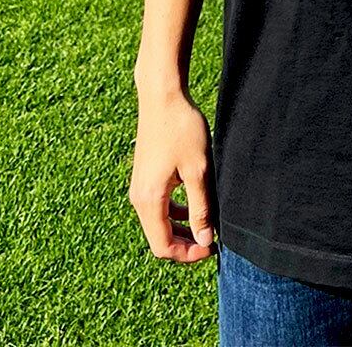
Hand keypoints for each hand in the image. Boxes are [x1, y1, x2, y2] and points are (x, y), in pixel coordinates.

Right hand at [129, 88, 216, 262]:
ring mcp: (140, 186)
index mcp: (149, 200)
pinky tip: (195, 203)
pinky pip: (158, 206)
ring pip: (159, 222)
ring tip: (208, 224)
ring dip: (181, 228)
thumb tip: (204, 239)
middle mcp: (138, 198)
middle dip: (185, 244)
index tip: (212, 248)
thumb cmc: (181, 129)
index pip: (163, 247)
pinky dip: (175, 212)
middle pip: (159, 238)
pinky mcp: (145, 176)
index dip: (188, 254)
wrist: (162, 96)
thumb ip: (201, 207)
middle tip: (212, 240)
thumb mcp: (198, 170)